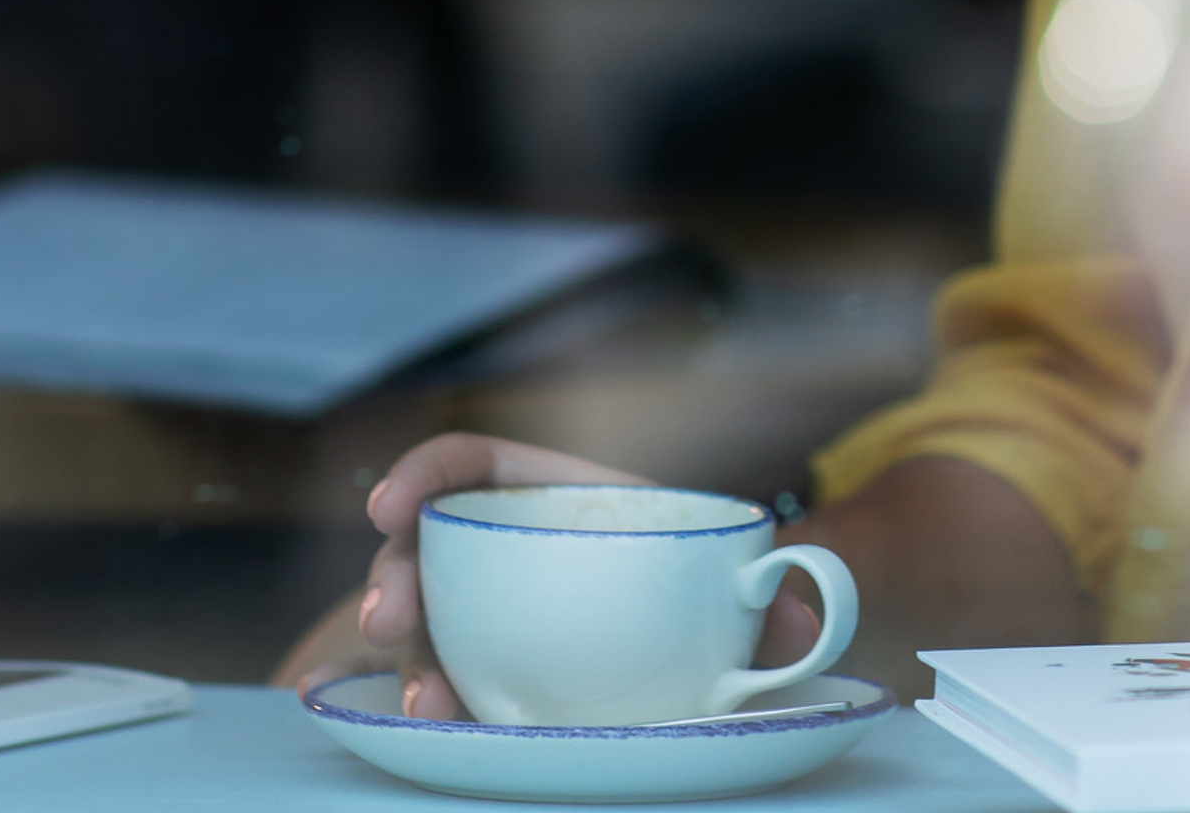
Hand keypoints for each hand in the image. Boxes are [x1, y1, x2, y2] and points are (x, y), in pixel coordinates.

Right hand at [269, 434, 825, 719]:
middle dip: (394, 578)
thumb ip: (774, 595)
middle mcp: (502, 550)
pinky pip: (440, 680)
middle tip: (387, 619)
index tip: (389, 505)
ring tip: (424, 703)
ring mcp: (484, 616)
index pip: (469, 461)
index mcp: (551, 495)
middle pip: (424, 547)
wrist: (711, 646)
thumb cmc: (710, 593)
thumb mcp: (739, 580)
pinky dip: (424, 700)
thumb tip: (801, 616)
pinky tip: (426, 727)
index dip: (422, 470)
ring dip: (407, 658)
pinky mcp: (485, 678)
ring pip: (420, 624)